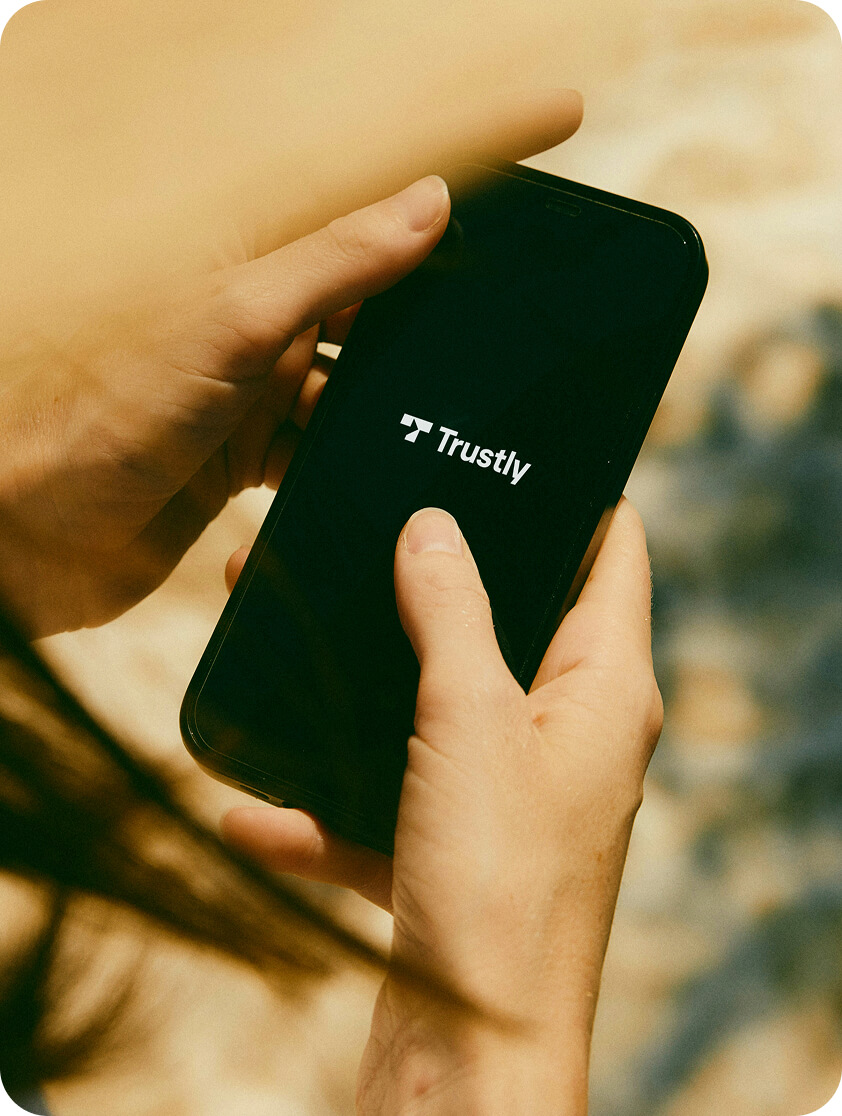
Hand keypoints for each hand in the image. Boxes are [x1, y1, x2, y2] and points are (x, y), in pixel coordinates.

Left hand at [0, 179, 451, 633]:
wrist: (43, 530)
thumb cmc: (113, 411)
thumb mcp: (239, 319)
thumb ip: (334, 265)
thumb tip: (428, 203)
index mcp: (250, 281)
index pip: (352, 253)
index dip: (416, 259)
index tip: (483, 279)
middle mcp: (256, 338)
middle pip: (359, 334)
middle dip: (407, 356)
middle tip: (467, 378)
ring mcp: (253, 404)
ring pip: (347, 405)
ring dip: (375, 422)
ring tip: (424, 439)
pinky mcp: (248, 465)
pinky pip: (318, 460)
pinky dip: (341, 470)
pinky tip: (367, 482)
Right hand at [224, 499, 662, 1113]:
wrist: (471, 1056)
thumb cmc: (498, 886)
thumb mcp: (468, 721)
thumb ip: (452, 615)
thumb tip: (433, 530)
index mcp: (603, 690)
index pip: (611, 555)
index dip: (574, 496)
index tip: (513, 454)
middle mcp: (565, 736)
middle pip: (509, 621)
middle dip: (436, 579)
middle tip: (373, 525)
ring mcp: (508, 796)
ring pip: (434, 707)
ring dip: (365, 679)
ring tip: (292, 622)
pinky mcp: (454, 853)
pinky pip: (387, 805)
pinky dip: (327, 806)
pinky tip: (253, 805)